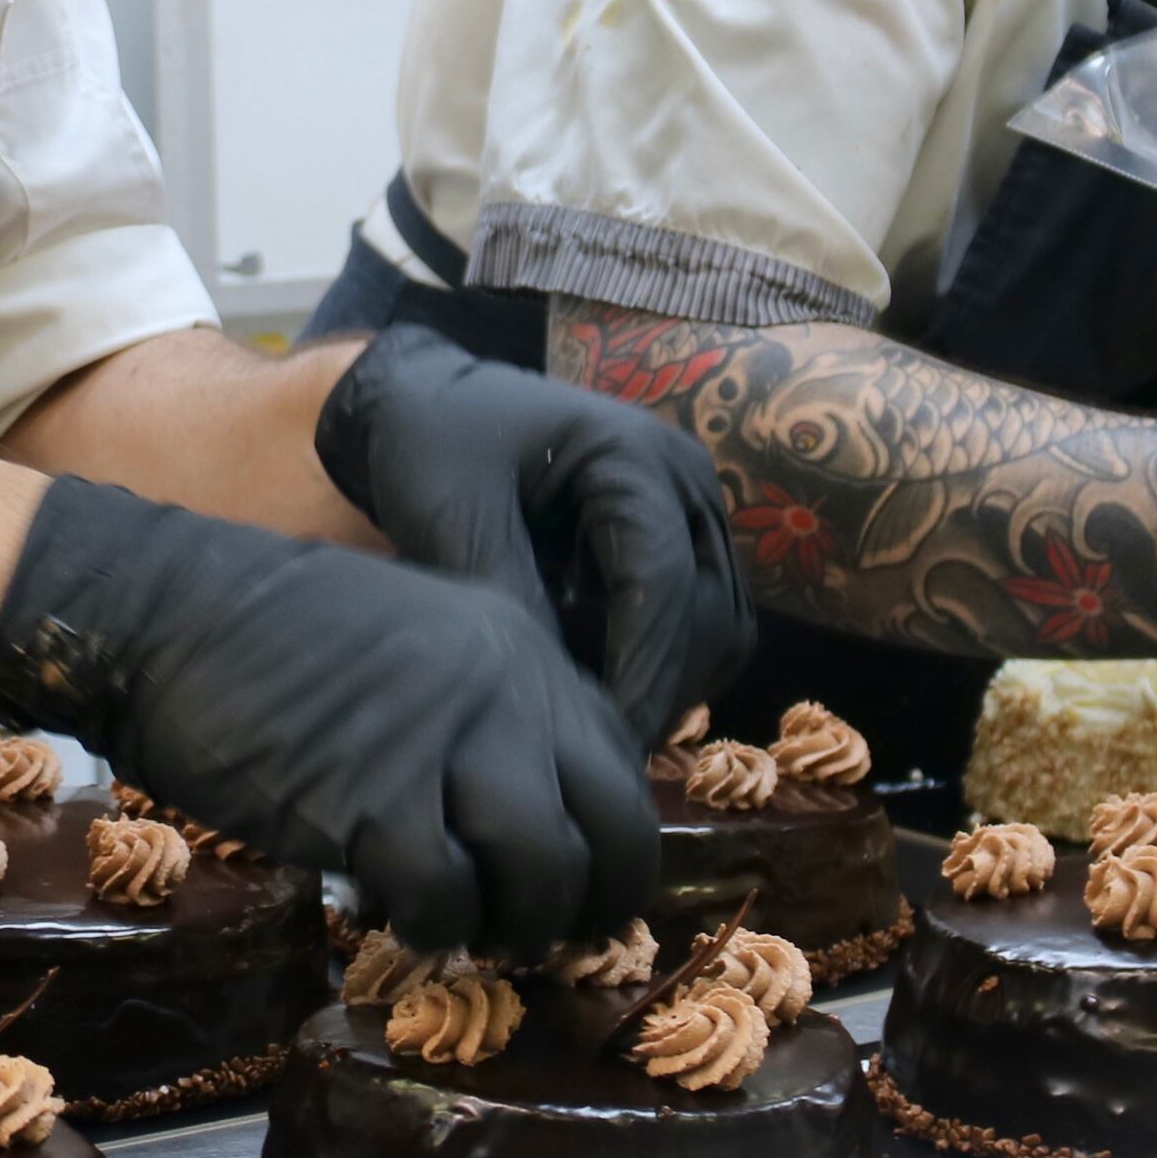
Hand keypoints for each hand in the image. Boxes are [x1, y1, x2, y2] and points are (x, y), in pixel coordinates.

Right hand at [0, 478, 659, 953]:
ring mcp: (447, 743)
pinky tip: (399, 921)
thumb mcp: (418, 651)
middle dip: (592, 907)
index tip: (587, 895)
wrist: (165, 615)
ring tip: (473, 937)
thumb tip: (535, 825)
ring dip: (517, 928)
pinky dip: (433, 931)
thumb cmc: (276, 640)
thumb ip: (485, 717)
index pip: (623, 767)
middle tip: (547, 941)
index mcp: (523, 649)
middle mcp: (508, 690)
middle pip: (612, 831)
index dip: (617, 850)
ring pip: (545, 873)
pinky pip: (447, 902)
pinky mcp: (375, 801)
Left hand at [313, 324, 751, 745]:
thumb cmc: (436, 448)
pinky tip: (605, 686)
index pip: (663, 579)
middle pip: (709, 609)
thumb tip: (563, 703)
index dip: (642, 669)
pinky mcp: (687, 540)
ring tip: (597, 722)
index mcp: (630, 453)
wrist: (432, 404)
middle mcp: (684, 478)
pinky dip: (669, 665)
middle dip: (659, 689)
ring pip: (724, 625)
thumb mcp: (453, 519)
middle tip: (598, 753)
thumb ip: (509, 601)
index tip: (608, 741)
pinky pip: (710, 622)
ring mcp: (694, 509)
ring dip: (672, 683)